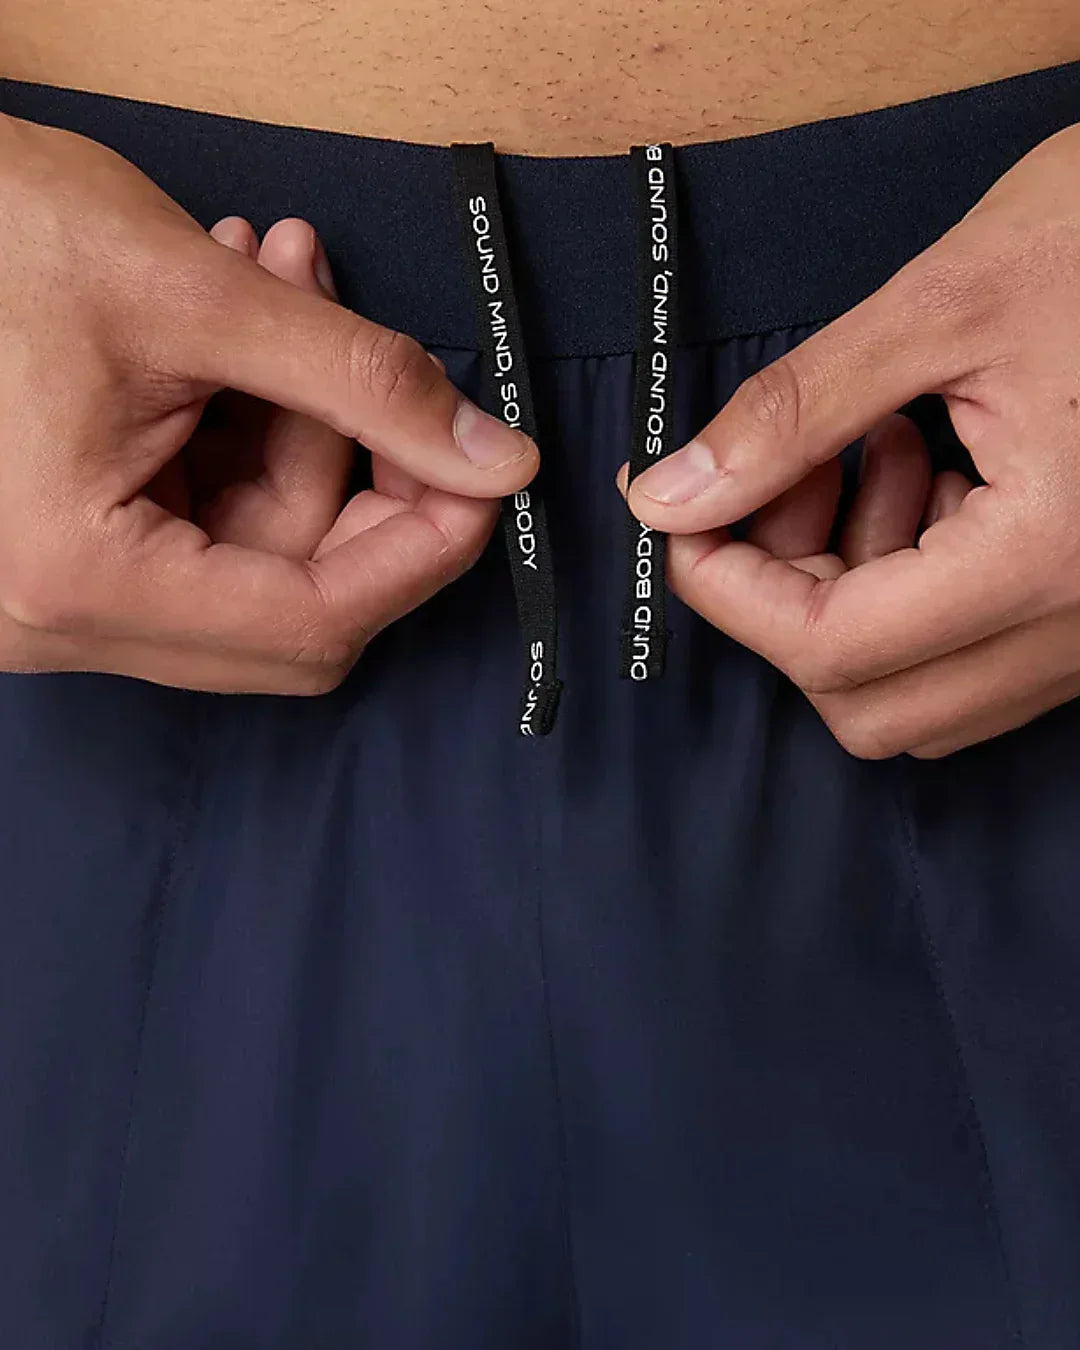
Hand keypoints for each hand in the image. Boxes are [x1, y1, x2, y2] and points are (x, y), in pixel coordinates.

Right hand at [0, 114, 536, 692]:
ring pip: (259, 552)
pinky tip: (244, 327)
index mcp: (80, 577)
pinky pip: (208, 523)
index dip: (422, 551)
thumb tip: (498, 459)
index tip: (483, 475)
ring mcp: (67, 595)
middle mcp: (66, 617)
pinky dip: (248, 429)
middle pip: (295, 597)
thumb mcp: (200, 297)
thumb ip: (364, 382)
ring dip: (300, 422)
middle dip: (358, 472)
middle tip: (383, 363)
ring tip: (284, 281)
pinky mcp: (76, 557)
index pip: (310, 620)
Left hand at [624, 122, 1079, 759]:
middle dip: (787, 598)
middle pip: (867, 702)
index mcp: (1050, 558)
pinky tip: (932, 472)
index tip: (677, 512)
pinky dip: (912, 589)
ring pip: (918, 692)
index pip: (830, 648)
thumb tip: (671, 496)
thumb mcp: (941, 307)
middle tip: (782, 481)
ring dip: (851, 592)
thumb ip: (793, 415)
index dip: (725, 588)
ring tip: (873, 451)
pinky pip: (973, 655)